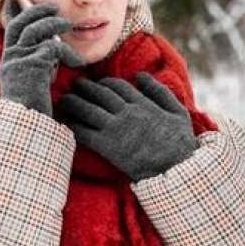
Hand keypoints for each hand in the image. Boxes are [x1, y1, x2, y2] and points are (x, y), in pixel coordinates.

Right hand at [0, 1, 84, 116]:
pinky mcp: (32, 66)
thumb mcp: (33, 82)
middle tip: (53, 6)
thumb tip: (50, 50)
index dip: (12, 12)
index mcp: (9, 61)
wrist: (26, 126)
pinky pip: (51, 48)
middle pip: (20, 24)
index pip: (8, 30)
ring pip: (35, 30)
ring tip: (68, 24)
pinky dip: (66, 52)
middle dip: (36, 10)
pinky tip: (76, 62)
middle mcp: (10, 58)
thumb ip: (38, 64)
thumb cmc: (33, 109)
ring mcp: (18, 61)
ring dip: (54, 24)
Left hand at [58, 72, 196, 180]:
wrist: (176, 170)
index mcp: (142, 103)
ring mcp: (115, 129)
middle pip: (99, 94)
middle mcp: (126, 112)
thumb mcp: (178, 113)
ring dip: (73, 103)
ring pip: (88, 110)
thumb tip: (140, 75)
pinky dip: (72, 126)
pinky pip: (84, 133)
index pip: (118, 86)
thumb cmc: (180, 143)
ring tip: (64, 100)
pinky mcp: (107, 146)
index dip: (105, 83)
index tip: (98, 83)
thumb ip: (159, 92)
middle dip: (85, 88)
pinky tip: (64, 123)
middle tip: (74, 85)